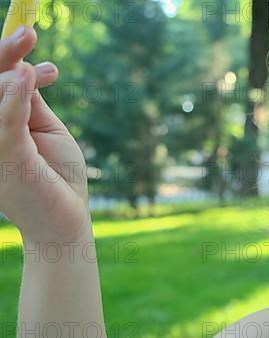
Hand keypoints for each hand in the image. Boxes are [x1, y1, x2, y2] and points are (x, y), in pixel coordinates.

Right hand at [0, 26, 89, 243]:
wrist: (66, 220)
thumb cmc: (58, 177)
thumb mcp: (47, 131)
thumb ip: (30, 103)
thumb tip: (23, 68)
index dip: (6, 58)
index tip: (29, 38)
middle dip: (3, 55)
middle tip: (28, 33)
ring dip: (9, 72)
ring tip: (29, 48)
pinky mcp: (7, 161)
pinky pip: (5, 125)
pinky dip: (13, 99)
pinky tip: (23, 76)